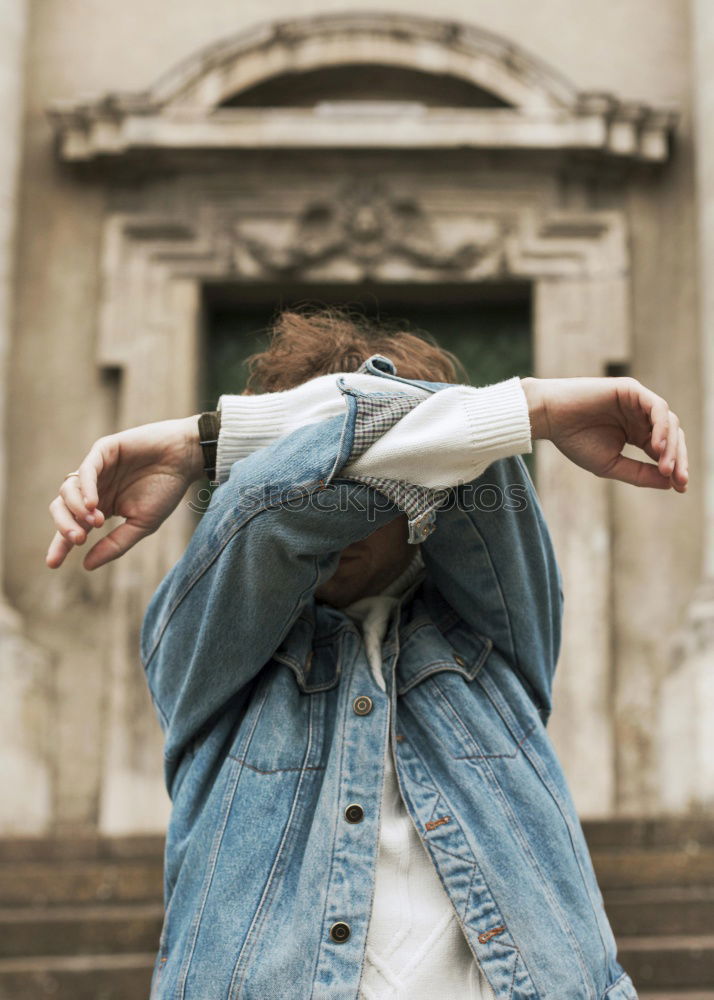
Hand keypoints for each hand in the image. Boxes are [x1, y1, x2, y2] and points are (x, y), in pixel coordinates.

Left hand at [46, 416, 203, 569]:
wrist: (185, 459)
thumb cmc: (167, 490)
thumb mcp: (142, 525)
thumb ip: (115, 544)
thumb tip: (87, 566)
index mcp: (101, 507)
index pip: (74, 526)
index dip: (61, 544)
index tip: (53, 564)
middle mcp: (94, 488)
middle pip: (62, 508)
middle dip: (64, 526)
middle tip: (78, 540)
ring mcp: (96, 469)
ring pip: (68, 489)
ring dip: (76, 509)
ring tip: (98, 521)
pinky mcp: (104, 450)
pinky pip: (86, 470)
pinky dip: (86, 488)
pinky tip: (93, 504)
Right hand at [521, 376, 687, 490]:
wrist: (550, 418)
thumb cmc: (574, 441)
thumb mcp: (610, 464)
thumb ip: (639, 473)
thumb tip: (669, 484)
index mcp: (636, 433)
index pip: (664, 450)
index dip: (675, 467)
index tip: (680, 488)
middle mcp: (641, 416)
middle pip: (673, 437)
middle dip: (678, 459)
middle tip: (679, 481)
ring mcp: (638, 402)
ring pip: (669, 423)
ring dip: (671, 447)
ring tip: (666, 468)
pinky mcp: (631, 390)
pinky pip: (657, 408)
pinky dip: (661, 427)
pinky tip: (656, 447)